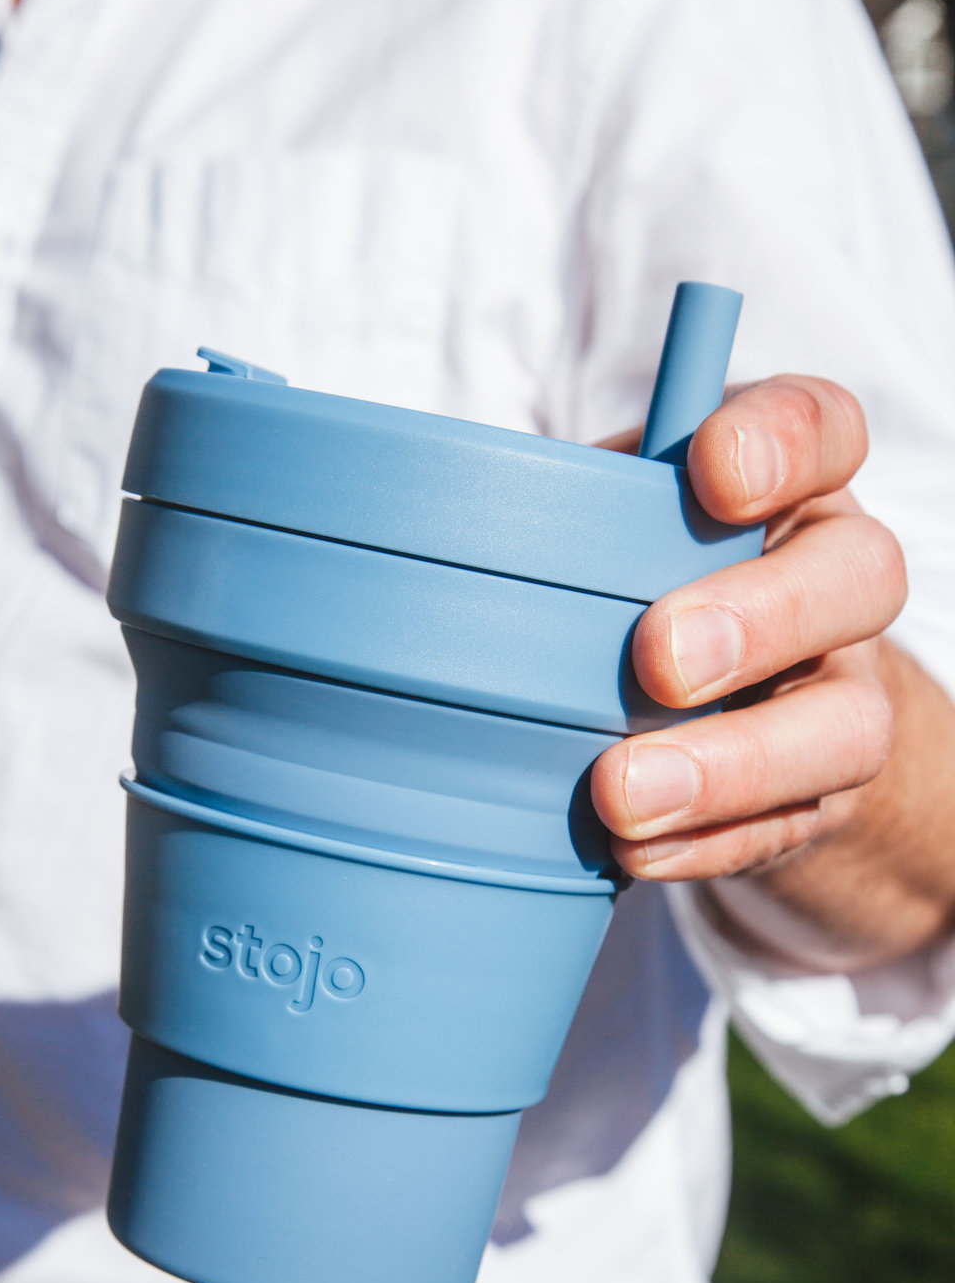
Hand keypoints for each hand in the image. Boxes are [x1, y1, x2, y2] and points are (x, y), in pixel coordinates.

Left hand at [590, 377, 954, 972]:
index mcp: (788, 483)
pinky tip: (634, 853)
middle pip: (861, 575)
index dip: (783, 442)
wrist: (737, 707)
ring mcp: (842, 694)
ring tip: (623, 793)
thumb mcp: (609, 520)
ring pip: (845, 724)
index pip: (823, 430)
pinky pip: (786, 829)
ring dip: (731, 764)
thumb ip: (558, 507)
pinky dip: (705, 843)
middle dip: (762, 617)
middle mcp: (837, 579)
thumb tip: (420, 510)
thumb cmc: (636, 584)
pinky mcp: (822, 800)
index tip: (713, 471)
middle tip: (659, 660)